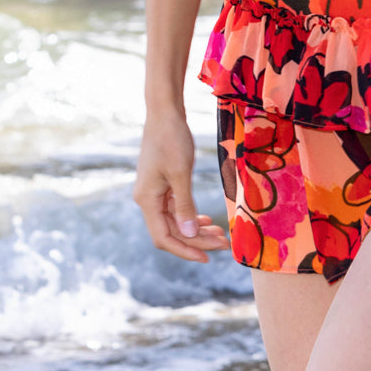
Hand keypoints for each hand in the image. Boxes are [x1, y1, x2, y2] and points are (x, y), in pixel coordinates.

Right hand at [133, 108, 230, 261]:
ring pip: (175, 221)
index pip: (164, 238)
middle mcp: (146, 200)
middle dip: (197, 239)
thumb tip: (190, 235)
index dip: (185, 250)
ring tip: (220, 234)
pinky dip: (191, 216)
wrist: (165, 112)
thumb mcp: (180, 173)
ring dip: (196, 229)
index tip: (208, 257)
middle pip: (171, 231)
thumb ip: (185, 206)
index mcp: (147, 200)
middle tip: (224, 243)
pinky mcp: (161, 184)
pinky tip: (206, 220)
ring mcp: (153, 192)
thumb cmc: (172, 139)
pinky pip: (175, 208)